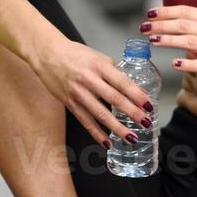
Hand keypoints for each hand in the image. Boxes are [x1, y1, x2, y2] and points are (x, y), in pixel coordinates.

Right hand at [29, 36, 152, 146]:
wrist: (47, 54)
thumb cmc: (74, 53)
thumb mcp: (97, 56)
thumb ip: (112, 71)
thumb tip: (128, 87)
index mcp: (100, 66)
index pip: (123, 83)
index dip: (138, 96)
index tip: (149, 106)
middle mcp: (89, 79)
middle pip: (115, 99)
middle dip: (133, 113)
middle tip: (146, 123)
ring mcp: (78, 93)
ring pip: (101, 115)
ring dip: (118, 128)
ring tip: (131, 138)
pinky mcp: (69, 102)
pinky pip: (85, 121)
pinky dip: (97, 133)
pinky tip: (108, 142)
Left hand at [143, 5, 196, 86]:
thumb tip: (180, 38)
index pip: (186, 11)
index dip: (166, 12)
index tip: (149, 13)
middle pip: (184, 24)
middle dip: (161, 25)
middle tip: (143, 28)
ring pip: (190, 41)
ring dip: (169, 40)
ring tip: (152, 42)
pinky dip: (188, 63)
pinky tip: (175, 64)